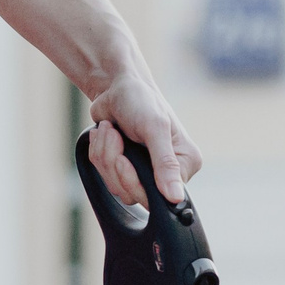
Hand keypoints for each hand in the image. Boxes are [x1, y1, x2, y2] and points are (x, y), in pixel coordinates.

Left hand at [85, 71, 201, 208]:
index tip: (123, 159)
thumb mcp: (155, 128)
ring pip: (117, 187)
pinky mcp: (125, 170)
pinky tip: (106, 135)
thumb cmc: (139, 99)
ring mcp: (145, 172)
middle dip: (116, 164)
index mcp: (185, 163)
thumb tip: (176, 198)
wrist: (115, 86)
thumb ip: (166, 164)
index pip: (161, 196)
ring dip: (105, 157)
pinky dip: (99, 155)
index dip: (136, 182)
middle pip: (135, 194)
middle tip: (115, 136)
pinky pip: (107, 178)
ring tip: (110, 131)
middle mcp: (168, 173)